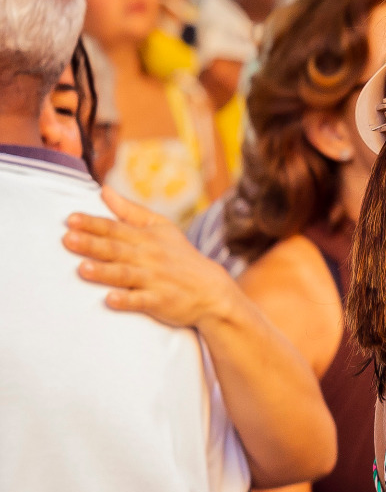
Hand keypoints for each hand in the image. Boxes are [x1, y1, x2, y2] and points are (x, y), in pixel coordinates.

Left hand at [62, 187, 235, 327]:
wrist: (211, 290)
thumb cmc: (181, 257)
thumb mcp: (161, 228)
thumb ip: (130, 211)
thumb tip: (104, 190)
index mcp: (146, 238)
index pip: (115, 228)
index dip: (93, 223)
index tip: (71, 219)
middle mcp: (148, 257)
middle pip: (116, 249)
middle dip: (92, 244)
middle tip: (68, 239)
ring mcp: (155, 280)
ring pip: (125, 274)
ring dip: (104, 271)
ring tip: (83, 269)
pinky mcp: (161, 301)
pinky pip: (142, 301)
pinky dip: (127, 300)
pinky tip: (111, 299)